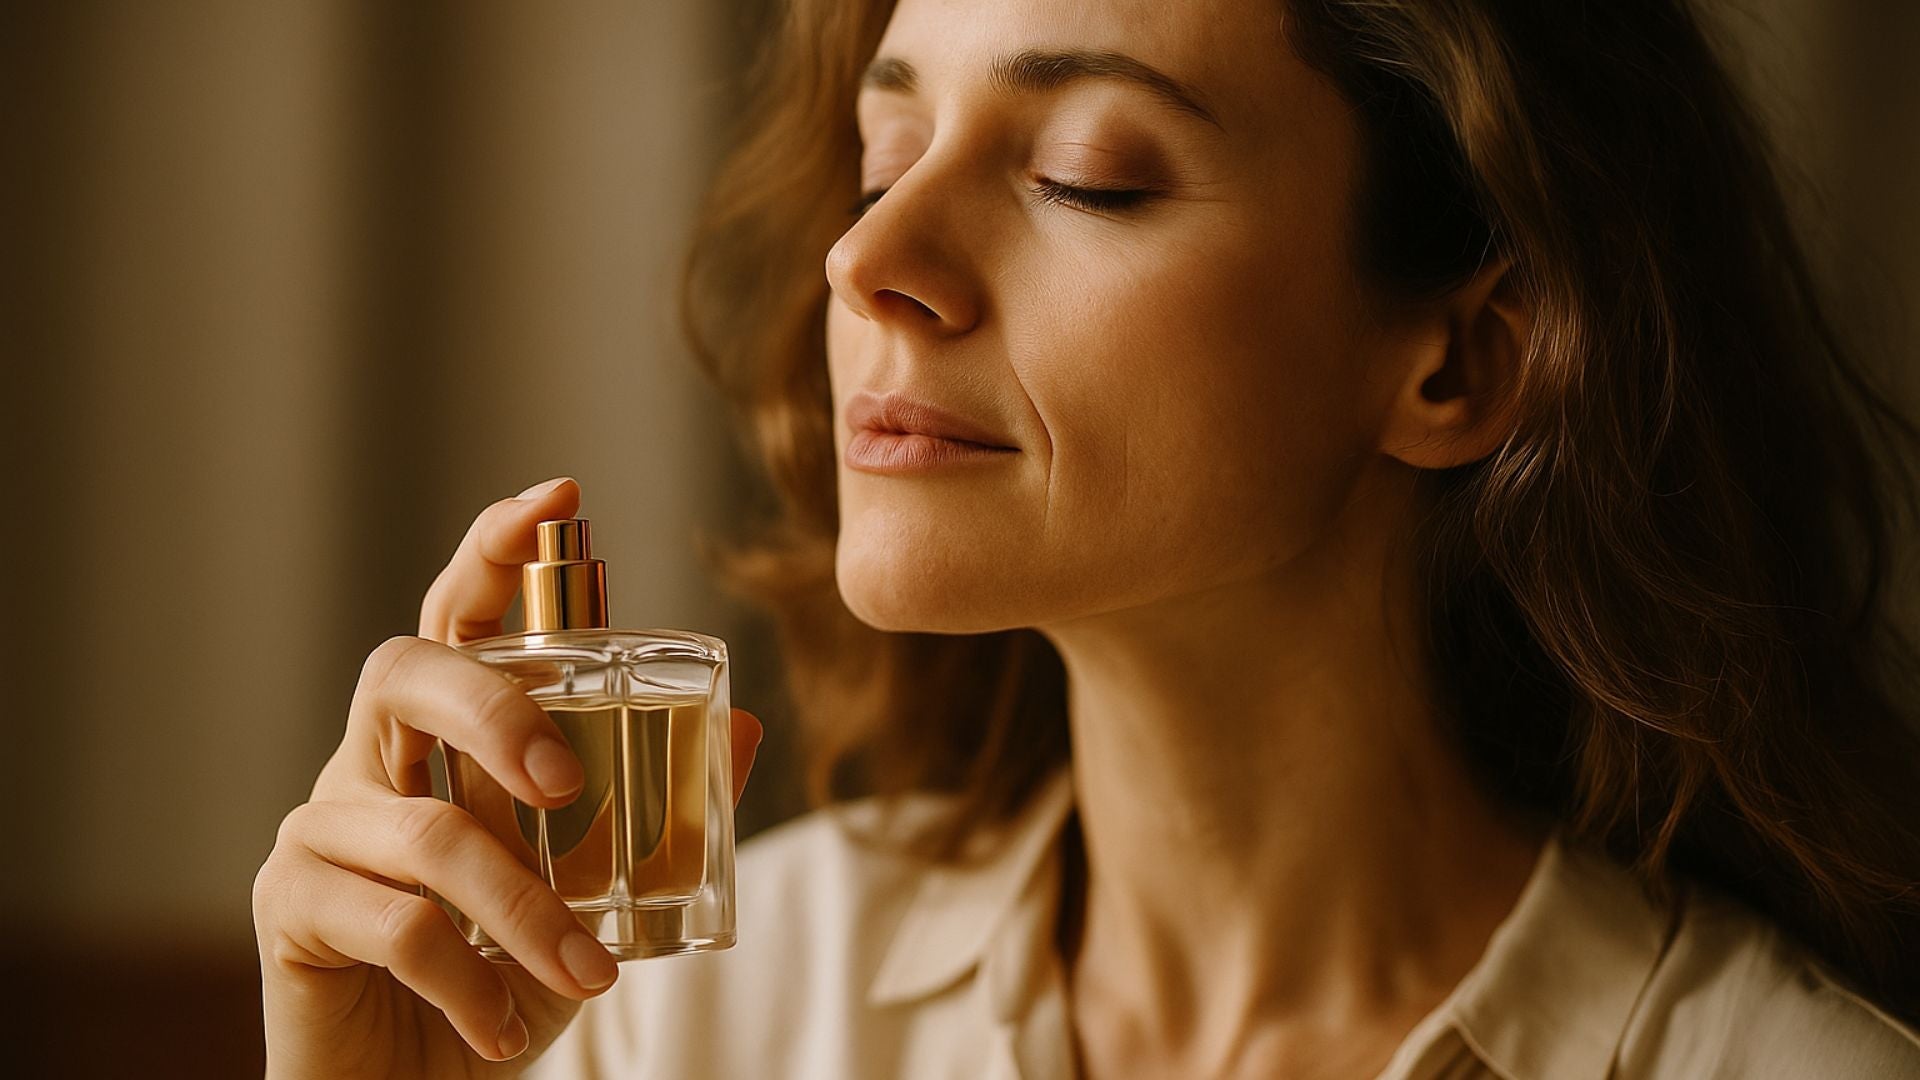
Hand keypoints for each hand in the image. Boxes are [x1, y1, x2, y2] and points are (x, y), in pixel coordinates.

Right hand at [253, 478, 762, 1078]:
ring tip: (588, 976)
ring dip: (523, 909)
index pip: (459, 616)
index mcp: (446, 737)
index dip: (495, 549)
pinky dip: (469, 979)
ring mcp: (322, 829)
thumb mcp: (597, 895)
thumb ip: (662, 816)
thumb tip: (746, 731)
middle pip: (404, 672)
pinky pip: (392, 924)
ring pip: (424, 830)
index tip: (559, 495)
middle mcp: (373, 760)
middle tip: (564, 780)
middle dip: (494, 707)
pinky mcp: (291, 907)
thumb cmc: (502, 974)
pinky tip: (502, 1026)